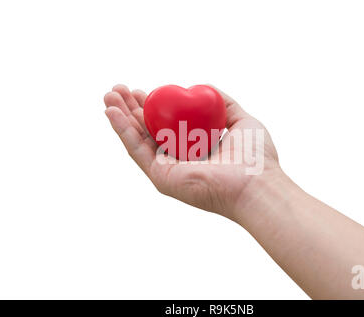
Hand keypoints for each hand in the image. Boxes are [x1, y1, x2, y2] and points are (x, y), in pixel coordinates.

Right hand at [104, 84, 281, 220]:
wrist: (256, 184)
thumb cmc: (255, 157)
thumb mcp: (241, 120)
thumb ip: (223, 104)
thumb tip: (205, 87)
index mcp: (195, 148)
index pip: (167, 125)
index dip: (153, 107)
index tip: (143, 90)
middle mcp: (180, 159)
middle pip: (148, 131)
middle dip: (131, 109)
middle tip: (117, 89)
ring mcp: (169, 170)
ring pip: (139, 139)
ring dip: (121, 117)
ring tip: (108, 95)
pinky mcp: (162, 178)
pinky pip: (138, 151)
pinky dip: (123, 131)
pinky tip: (111, 113)